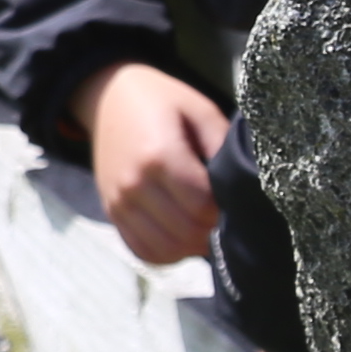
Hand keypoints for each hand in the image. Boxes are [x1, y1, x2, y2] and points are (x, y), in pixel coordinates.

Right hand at [82, 64, 227, 268]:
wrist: (108, 99)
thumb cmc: (162, 102)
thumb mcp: (200, 110)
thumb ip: (223, 146)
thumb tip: (242, 184)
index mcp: (158, 156)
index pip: (202, 206)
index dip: (225, 210)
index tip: (233, 199)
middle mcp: (134, 185)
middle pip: (185, 232)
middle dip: (213, 231)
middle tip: (225, 217)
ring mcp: (119, 203)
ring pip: (166, 249)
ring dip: (193, 246)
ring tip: (206, 228)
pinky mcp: (111, 214)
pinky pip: (143, 250)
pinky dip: (168, 252)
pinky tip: (182, 235)